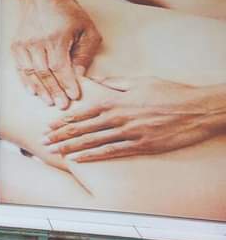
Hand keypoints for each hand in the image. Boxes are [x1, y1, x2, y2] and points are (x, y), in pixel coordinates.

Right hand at [10, 0, 101, 109]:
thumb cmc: (68, 12)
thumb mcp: (87, 30)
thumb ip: (85, 53)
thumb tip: (80, 74)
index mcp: (56, 38)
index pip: (60, 67)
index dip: (67, 84)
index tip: (74, 96)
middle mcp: (37, 41)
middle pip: (45, 73)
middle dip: (54, 91)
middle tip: (62, 105)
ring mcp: (25, 43)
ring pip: (30, 72)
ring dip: (40, 89)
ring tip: (48, 101)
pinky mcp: (17, 43)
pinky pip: (19, 66)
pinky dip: (25, 80)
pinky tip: (32, 90)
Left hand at [44, 77, 225, 161]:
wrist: (197, 108)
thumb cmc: (169, 92)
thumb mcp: (139, 81)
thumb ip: (114, 82)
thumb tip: (96, 80)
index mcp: (116, 100)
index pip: (82, 112)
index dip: (63, 120)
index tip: (48, 125)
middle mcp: (119, 117)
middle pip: (82, 128)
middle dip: (61, 135)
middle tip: (43, 141)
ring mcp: (129, 133)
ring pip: (93, 141)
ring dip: (71, 146)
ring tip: (55, 151)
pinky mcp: (142, 145)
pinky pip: (113, 152)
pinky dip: (94, 156)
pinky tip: (80, 159)